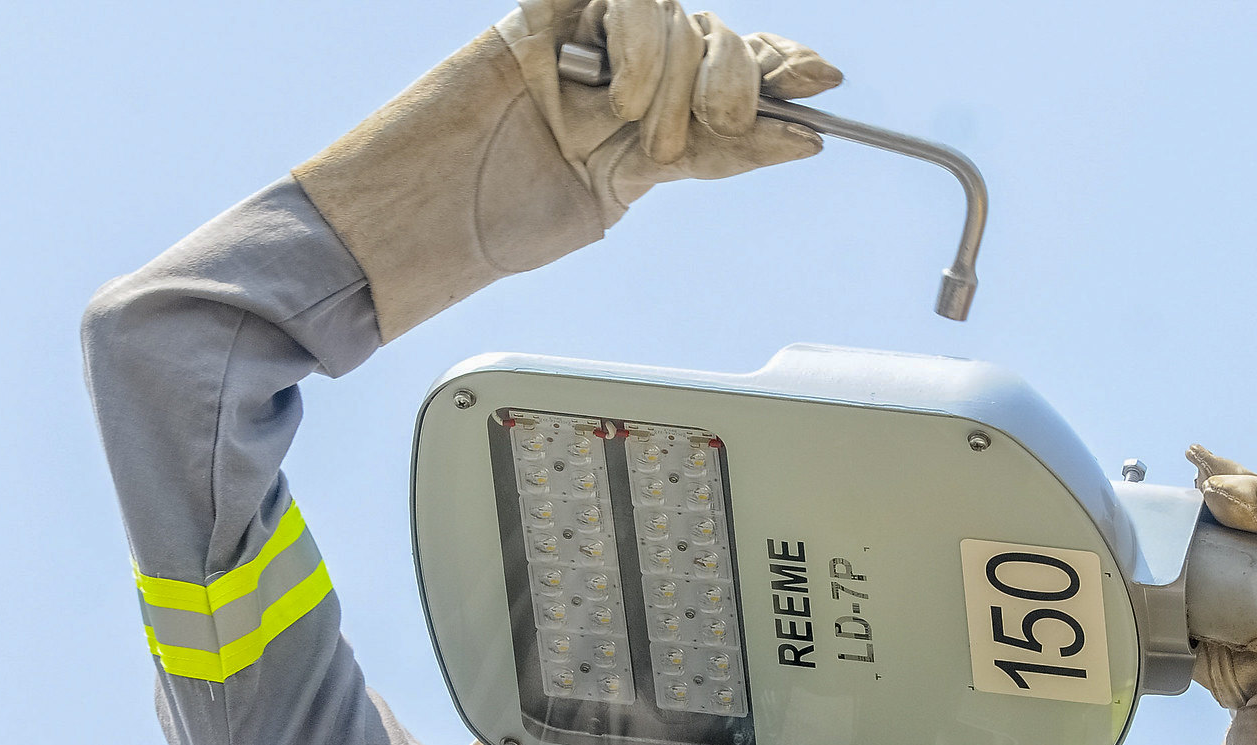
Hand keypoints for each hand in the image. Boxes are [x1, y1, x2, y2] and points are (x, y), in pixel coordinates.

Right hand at [498, 0, 841, 219]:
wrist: (433, 206)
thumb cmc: (509, 212)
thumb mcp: (629, 187)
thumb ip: (711, 154)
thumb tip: (802, 134)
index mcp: (659, 108)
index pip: (740, 69)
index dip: (785, 66)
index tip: (823, 80)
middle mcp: (635, 65)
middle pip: (722, 43)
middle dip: (723, 91)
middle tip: (676, 138)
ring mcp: (597, 33)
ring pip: (684, 18)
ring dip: (665, 78)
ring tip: (620, 120)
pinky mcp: (554, 7)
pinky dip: (635, 40)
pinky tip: (600, 79)